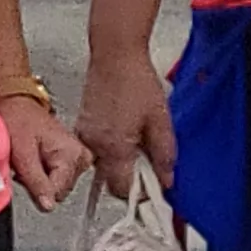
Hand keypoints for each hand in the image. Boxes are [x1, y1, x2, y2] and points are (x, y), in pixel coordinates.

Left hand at [1, 95, 89, 211]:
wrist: (16, 104)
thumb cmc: (18, 120)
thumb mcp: (22, 153)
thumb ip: (35, 181)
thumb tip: (48, 206)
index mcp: (73, 154)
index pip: (59, 191)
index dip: (37, 190)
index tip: (24, 178)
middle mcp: (81, 157)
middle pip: (58, 191)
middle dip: (37, 182)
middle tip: (24, 163)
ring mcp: (77, 158)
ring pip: (55, 186)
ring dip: (38, 178)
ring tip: (29, 158)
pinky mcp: (70, 159)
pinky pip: (54, 177)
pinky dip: (40, 172)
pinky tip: (34, 159)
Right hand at [75, 62, 174, 196]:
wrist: (115, 56)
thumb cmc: (136, 82)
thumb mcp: (161, 122)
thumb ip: (164, 156)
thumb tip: (167, 180)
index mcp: (113, 146)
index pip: (122, 189)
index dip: (141, 194)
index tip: (155, 190)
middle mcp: (94, 144)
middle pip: (110, 181)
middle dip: (131, 180)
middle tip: (151, 167)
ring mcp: (85, 134)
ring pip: (103, 165)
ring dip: (121, 165)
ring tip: (140, 145)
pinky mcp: (83, 124)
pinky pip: (96, 149)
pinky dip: (112, 150)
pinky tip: (127, 134)